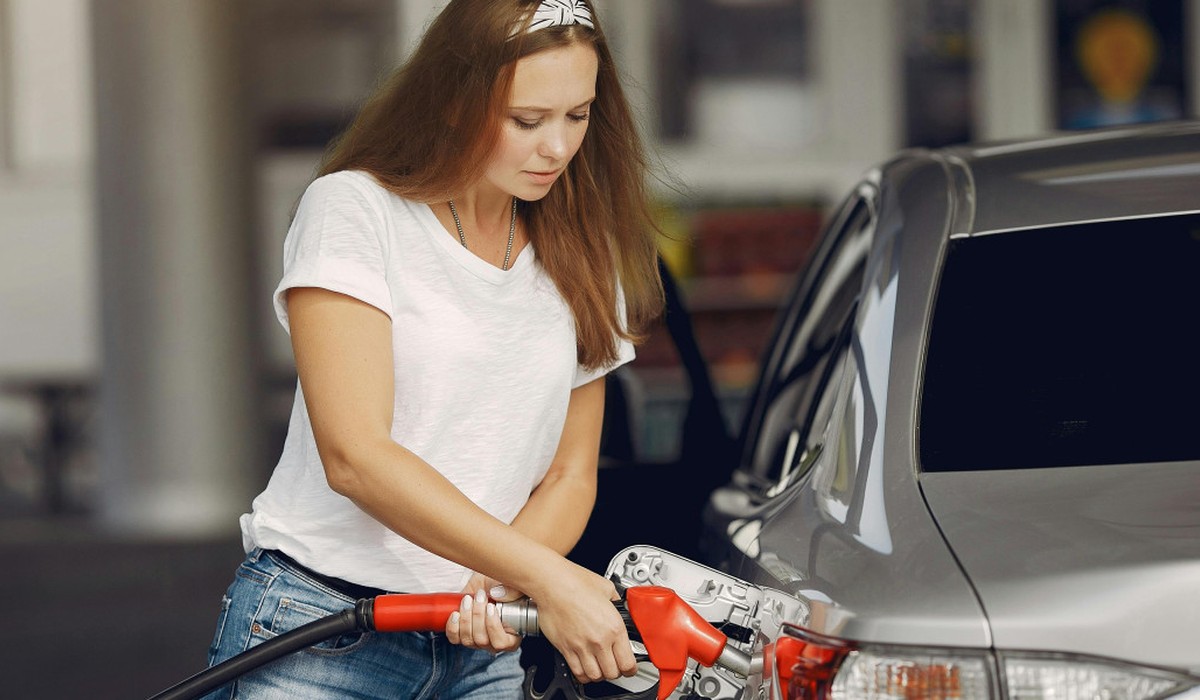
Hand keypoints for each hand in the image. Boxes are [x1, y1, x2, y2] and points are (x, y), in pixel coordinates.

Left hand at [445, 573, 522, 652]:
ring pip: (468, 639)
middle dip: (478, 616)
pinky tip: (455, 613)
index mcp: (511, 636)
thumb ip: (512, 590)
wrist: (484, 583)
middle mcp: (493, 641)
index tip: (491, 607)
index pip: (502, 643)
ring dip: (465, 618)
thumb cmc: (500, 586)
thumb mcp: (512, 585)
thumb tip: (497, 595)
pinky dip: (453, 626)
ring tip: (468, 600)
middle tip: (479, 597)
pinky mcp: (461, 635)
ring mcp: (476, 640)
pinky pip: (454, 638)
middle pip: (482, 640)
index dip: (494, 627)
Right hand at [532, 564, 637, 682]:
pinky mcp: (565, 648)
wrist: (553, 583)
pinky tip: (585, 667)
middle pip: (612, 673)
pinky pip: (577, 671)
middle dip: (616, 672)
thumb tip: (620, 605)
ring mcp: (581, 646)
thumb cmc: (576, 581)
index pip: (628, 662)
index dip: (631, 668)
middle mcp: (599, 640)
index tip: (629, 667)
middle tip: (615, 666)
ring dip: (599, 675)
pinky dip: (583, 674)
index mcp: (614, 627)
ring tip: (600, 667)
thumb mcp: (607, 588)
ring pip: (595, 676)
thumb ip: (616, 601)